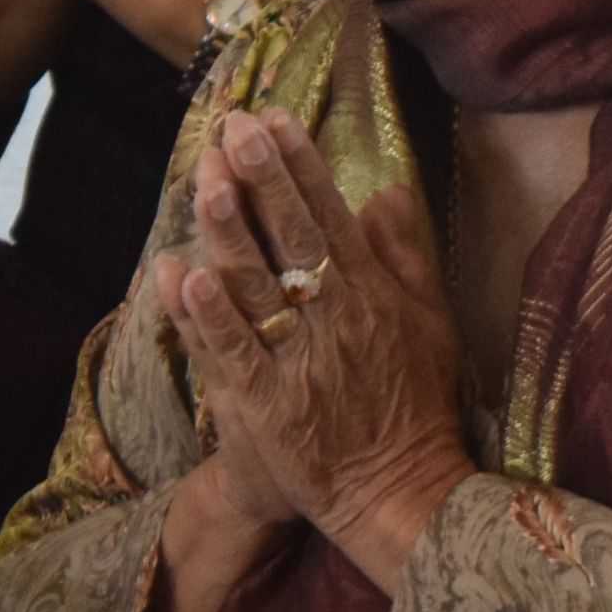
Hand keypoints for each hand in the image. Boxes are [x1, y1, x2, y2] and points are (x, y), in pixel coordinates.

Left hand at [159, 110, 471, 585]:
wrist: (400, 494)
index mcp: (372, 294)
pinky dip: (207, 316)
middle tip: (232, 127)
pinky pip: (232, 353)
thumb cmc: (415, 405)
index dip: (300, 164)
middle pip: (292, 237)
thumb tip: (387, 188)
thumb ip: (407, 255)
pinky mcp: (266, 407)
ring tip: (204, 181)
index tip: (272, 117)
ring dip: (229, 232)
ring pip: (258, 287)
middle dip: (261, 178)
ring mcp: (299, 362)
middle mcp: (336, 319)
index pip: (330, 215)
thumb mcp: (429, 324)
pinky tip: (182, 275)